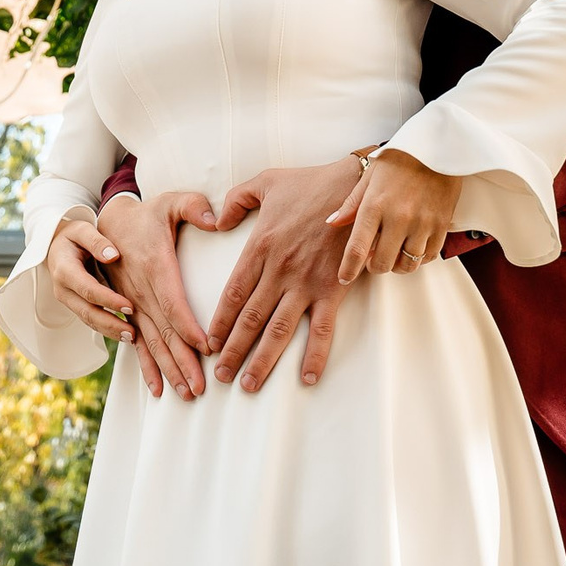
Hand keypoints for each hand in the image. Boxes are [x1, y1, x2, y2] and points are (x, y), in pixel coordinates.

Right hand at [45, 213, 137, 344]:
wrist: (56, 245)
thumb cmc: (73, 236)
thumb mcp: (82, 229)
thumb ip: (96, 241)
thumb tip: (113, 255)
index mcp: (64, 270)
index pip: (88, 290)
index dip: (108, 300)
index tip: (130, 306)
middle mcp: (63, 289)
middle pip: (87, 312)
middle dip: (110, 324)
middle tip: (132, 332)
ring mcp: (68, 300)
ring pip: (88, 320)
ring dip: (110, 331)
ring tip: (132, 337)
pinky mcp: (75, 305)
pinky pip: (90, 319)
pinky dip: (107, 328)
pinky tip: (124, 333)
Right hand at [97, 190, 215, 400]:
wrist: (108, 223)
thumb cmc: (147, 214)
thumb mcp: (169, 202)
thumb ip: (193, 206)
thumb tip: (215, 219)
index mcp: (154, 264)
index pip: (173, 301)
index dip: (188, 326)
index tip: (207, 348)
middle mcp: (140, 290)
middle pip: (164, 330)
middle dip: (183, 360)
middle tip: (200, 388)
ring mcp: (130, 304)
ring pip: (152, 342)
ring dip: (169, 370)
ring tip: (186, 393)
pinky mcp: (126, 313)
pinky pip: (136, 344)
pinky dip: (147, 367)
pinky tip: (157, 390)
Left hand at [202, 159, 357, 391]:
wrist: (357, 185)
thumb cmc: (312, 182)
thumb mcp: (266, 181)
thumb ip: (237, 200)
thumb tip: (218, 222)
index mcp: (261, 246)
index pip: (233, 293)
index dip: (219, 321)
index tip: (208, 343)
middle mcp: (280, 270)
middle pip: (250, 318)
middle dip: (232, 350)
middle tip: (219, 375)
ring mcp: (307, 283)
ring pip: (278, 330)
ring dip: (262, 360)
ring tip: (248, 384)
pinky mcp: (334, 289)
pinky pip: (322, 329)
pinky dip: (314, 355)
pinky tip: (306, 378)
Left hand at [332, 148, 460, 283]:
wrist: (439, 145)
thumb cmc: (401, 158)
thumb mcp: (370, 175)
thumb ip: (351, 203)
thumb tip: (332, 222)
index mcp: (375, 205)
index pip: (357, 249)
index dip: (348, 269)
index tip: (344, 278)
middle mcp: (398, 217)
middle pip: (382, 263)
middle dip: (374, 267)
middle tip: (373, 259)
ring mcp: (422, 223)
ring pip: (407, 265)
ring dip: (397, 265)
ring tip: (394, 253)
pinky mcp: (441, 225)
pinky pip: (429, 256)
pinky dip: (419, 258)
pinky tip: (413, 246)